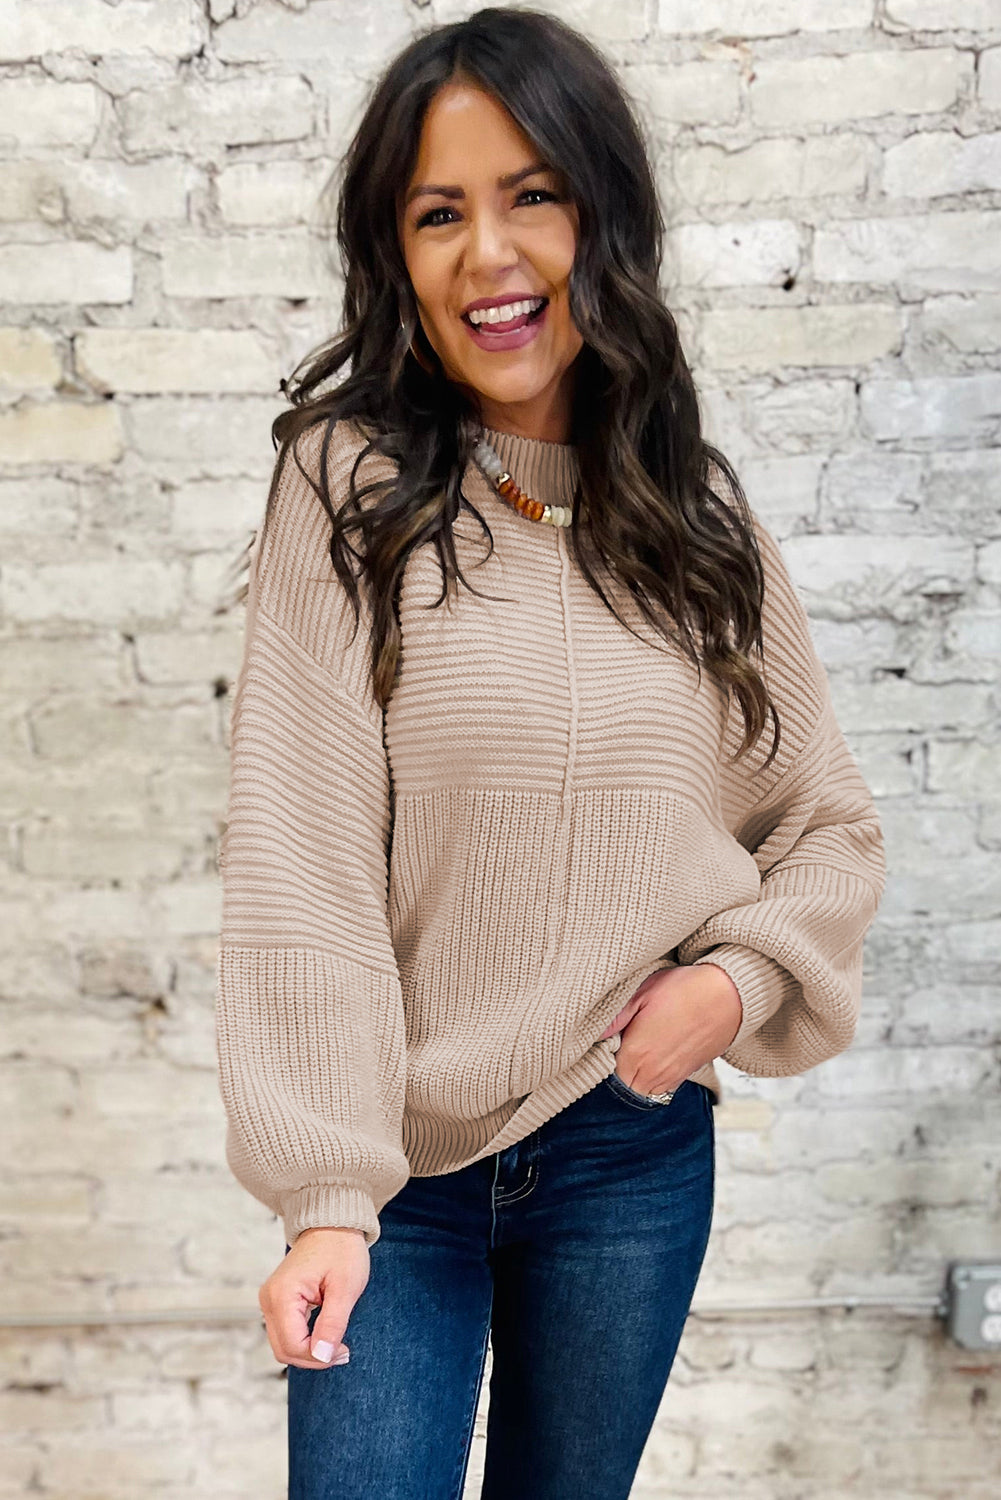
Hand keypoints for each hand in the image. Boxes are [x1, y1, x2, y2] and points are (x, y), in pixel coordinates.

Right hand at [259, 1226, 369, 1369]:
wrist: (332, 1225)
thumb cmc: (341, 1250)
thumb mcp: (345, 1287)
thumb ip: (332, 1324)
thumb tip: (322, 1356)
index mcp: (282, 1294)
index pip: (293, 1345)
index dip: (319, 1356)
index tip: (344, 1350)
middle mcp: (268, 1299)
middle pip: (284, 1351)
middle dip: (313, 1358)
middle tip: (343, 1351)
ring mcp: (269, 1301)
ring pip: (283, 1345)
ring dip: (309, 1351)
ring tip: (336, 1342)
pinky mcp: (276, 1302)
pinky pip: (286, 1333)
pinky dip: (304, 1340)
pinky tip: (325, 1333)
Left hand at [598, 964, 742, 1094]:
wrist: (728, 996)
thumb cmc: (684, 989)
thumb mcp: (643, 992)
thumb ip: (615, 1016)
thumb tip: (593, 1034)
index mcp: (636, 1054)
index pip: (604, 1074)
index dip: (599, 1059)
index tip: (602, 1043)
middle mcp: (652, 1074)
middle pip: (621, 1087)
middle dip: (614, 1071)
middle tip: (615, 1046)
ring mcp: (670, 1078)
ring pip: (640, 1090)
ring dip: (632, 1076)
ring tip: (634, 1050)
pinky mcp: (685, 1076)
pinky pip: (659, 1088)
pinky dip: (650, 1078)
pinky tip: (651, 1055)